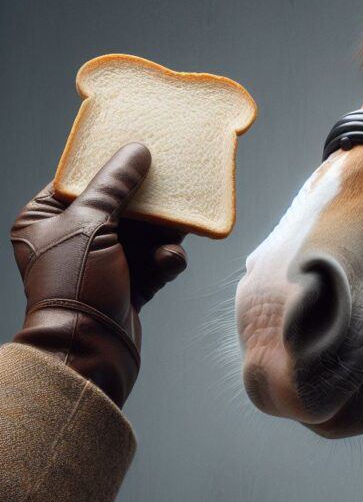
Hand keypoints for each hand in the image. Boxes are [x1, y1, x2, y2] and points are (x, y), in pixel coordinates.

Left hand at [11, 143, 187, 406]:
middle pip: (120, 205)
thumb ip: (116, 185)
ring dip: (163, 234)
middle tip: (171, 187)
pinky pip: (153, 261)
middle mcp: (72, 240)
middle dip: (148, 203)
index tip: (141, 149)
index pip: (80, 181)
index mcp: (44, 221)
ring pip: (143, 233)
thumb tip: (137, 150)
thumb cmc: (76, 284)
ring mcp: (101, 263)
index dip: (110, 165)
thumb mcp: (92, 224)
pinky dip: (165, 261)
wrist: (90, 352)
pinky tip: (170, 261)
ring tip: (178, 229)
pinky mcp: (128, 284)